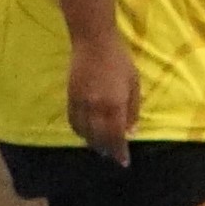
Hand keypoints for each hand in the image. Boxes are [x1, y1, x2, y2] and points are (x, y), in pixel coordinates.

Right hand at [66, 35, 140, 161]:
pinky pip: (73, 121)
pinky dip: (80, 131)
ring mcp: (80, 103)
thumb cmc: (120, 61)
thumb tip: (131, 132)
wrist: (93, 43)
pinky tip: (86, 134)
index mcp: (114, 104)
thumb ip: (133, 110)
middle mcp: (95, 107)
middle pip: (99, 137)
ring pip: (84, 132)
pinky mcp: (70, 98)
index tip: (123, 161)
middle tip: (113, 157)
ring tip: (102, 149)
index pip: (116, 135)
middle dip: (107, 150)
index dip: (119, 150)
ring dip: (93, 143)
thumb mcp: (134, 84)